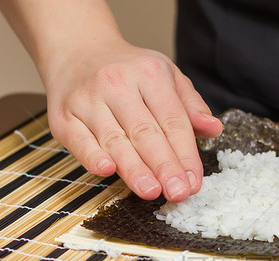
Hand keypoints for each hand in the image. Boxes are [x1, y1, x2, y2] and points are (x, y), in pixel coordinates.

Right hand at [44, 39, 222, 200]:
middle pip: (145, 132)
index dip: (186, 154)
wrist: (76, 49)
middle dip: (164, 166)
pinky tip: (107, 171)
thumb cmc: (127, 71)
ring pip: (115, 140)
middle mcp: (117, 84)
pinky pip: (80, 141)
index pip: (173, 120)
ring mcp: (88, 100)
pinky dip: (92, 156)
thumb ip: (189, 104)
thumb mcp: (165, 75)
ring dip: (134, 169)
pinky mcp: (64, 116)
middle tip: (178, 193)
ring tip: (151, 191)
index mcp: (149, 74)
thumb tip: (214, 129)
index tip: (194, 181)